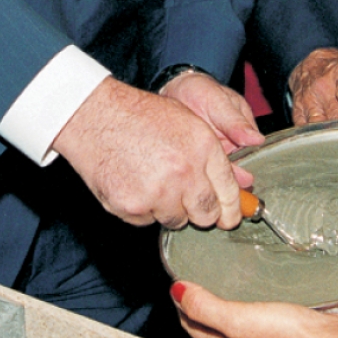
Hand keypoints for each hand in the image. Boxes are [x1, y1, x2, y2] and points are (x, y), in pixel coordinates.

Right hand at [53, 76, 243, 229]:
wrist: (94, 116)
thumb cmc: (140, 116)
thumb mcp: (188, 122)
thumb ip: (214, 157)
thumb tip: (242, 184)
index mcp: (203, 147)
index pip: (228, 192)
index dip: (231, 210)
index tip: (229, 218)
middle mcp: (185, 172)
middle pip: (206, 215)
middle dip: (201, 213)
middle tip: (188, 200)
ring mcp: (158, 192)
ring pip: (176, 220)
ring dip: (168, 208)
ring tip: (152, 179)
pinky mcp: (132, 206)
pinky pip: (147, 221)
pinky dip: (143, 209)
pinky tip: (133, 183)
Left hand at [162, 71, 264, 186]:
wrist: (173, 88)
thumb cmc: (199, 90)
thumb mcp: (218, 101)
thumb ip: (235, 121)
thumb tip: (257, 140)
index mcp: (242, 128)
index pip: (252, 152)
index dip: (248, 167)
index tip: (246, 182)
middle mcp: (231, 144)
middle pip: (236, 168)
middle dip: (234, 182)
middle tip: (232, 196)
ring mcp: (214, 152)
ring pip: (219, 173)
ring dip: (218, 183)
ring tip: (218, 196)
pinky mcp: (197, 157)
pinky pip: (202, 171)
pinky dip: (201, 179)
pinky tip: (200, 189)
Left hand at [173, 280, 337, 337]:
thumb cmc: (289, 337)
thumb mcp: (239, 320)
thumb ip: (207, 307)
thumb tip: (176, 291)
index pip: (193, 325)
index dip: (183, 302)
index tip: (180, 278)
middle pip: (213, 321)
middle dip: (204, 298)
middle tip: (200, 271)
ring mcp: (262, 334)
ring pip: (238, 314)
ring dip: (231, 295)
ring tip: (229, 271)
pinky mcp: (283, 324)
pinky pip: (261, 309)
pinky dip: (256, 295)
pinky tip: (263, 281)